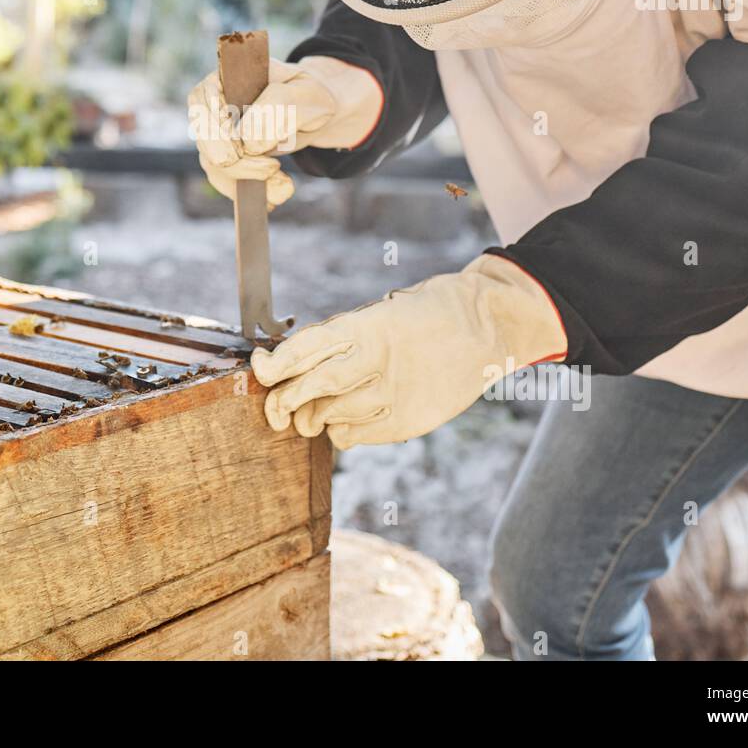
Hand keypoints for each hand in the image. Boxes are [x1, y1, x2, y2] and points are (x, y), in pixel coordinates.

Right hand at [187, 55, 380, 208]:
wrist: (313, 114)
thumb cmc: (308, 96)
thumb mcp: (307, 94)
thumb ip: (279, 107)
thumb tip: (247, 141)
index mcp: (228, 77)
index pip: (202, 97)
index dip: (214, 122)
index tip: (240, 143)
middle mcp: (214, 105)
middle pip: (205, 138)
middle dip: (238, 160)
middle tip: (272, 167)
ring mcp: (216, 133)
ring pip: (214, 164)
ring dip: (248, 179)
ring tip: (284, 183)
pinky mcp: (226, 158)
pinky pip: (225, 181)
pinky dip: (251, 191)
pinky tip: (278, 190)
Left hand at [250, 254, 566, 447]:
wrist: (486, 326)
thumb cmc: (428, 313)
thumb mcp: (384, 311)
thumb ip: (345, 337)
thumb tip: (294, 361)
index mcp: (367, 325)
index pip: (306, 348)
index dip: (276, 363)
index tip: (261, 368)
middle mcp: (377, 359)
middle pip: (312, 388)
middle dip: (285, 400)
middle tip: (275, 408)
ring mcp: (393, 393)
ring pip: (329, 417)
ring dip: (311, 419)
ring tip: (310, 414)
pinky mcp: (405, 421)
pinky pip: (352, 436)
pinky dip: (338, 432)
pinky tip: (343, 420)